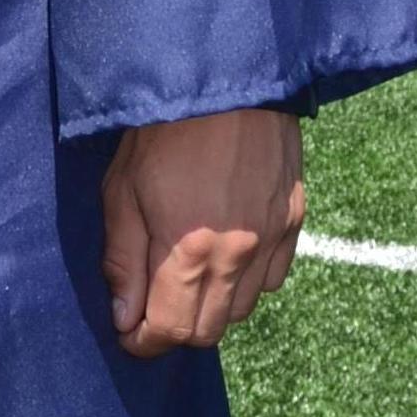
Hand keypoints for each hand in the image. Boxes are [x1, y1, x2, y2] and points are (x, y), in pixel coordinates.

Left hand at [101, 108, 305, 357]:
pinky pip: (273, 279)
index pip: (171, 330)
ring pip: (243, 308)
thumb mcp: (122, 188)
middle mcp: (237, 255)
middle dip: (176, 328)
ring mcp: (272, 239)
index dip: (144, 342)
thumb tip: (125, 317)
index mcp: (189, 250)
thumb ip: (124, 259)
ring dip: (212, 307)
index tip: (128, 334)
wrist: (226, 75)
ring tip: (185, 278)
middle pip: (209, 329)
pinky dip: (247, 282)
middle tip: (151, 307)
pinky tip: (225, 257)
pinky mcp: (295, 219)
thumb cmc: (162, 126)